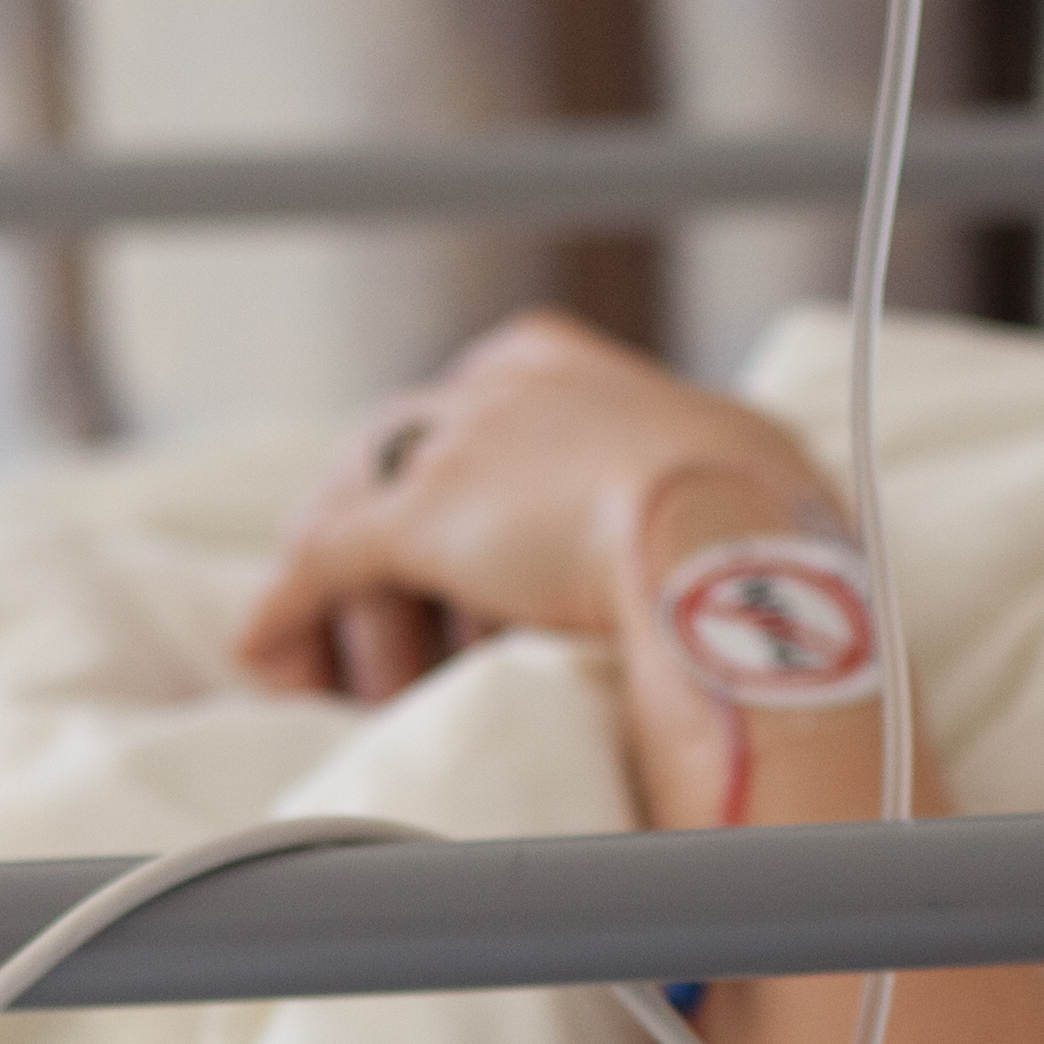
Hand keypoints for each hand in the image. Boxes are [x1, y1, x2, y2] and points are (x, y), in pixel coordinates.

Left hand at [233, 311, 839, 743]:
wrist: (744, 541)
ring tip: (351, 671)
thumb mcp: (757, 487)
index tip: (461, 545)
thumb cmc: (776, 533)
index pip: (490, 404)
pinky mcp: (420, 514)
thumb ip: (721, 496)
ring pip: (367, 503)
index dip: (465, 475)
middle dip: (391, 534)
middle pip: (413, 445)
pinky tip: (268, 657)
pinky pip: (327, 560)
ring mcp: (463, 443)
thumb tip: (768, 535)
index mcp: (592, 372)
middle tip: (382, 613)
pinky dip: (291, 611)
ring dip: (356, 596)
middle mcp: (515, 387)